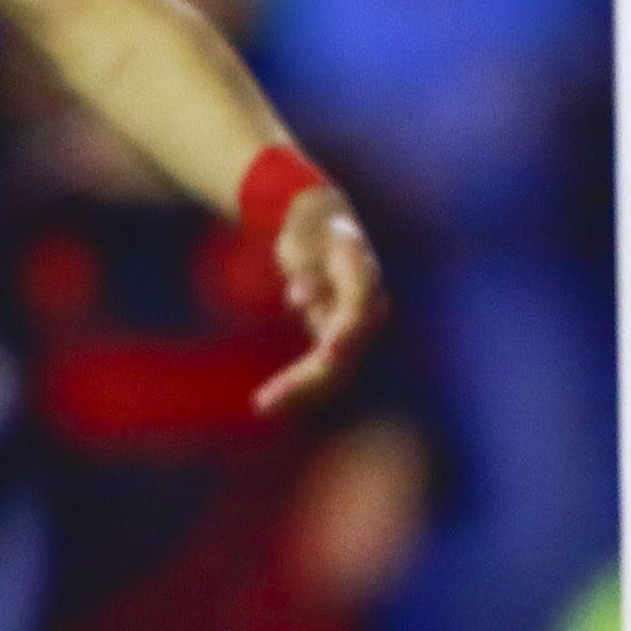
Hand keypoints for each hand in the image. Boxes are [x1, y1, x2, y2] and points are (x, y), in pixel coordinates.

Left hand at [254, 185, 383, 414]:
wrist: (322, 225)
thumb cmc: (310, 228)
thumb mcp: (302, 240)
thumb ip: (304, 269)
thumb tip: (299, 298)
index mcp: (361, 272)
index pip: (357, 309)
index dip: (346, 332)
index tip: (328, 354)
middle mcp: (367, 305)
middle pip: (343, 351)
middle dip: (308, 379)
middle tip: (265, 400)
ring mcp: (356, 326)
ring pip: (335, 370)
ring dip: (301, 391)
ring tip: (263, 404)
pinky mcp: (340, 339)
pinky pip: (325, 371)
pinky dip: (301, 386)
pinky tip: (274, 399)